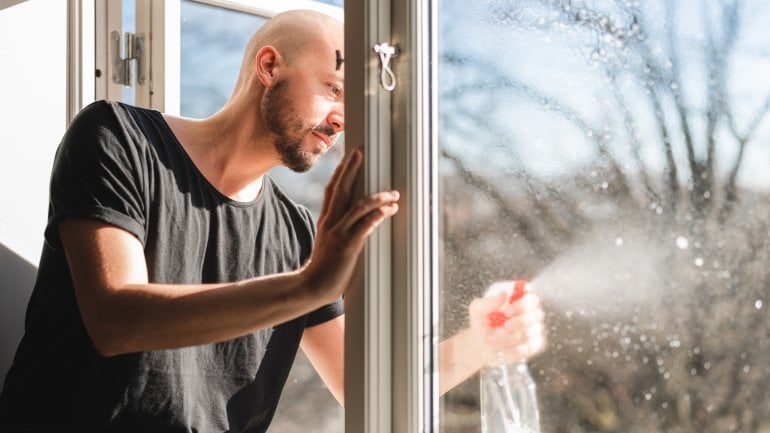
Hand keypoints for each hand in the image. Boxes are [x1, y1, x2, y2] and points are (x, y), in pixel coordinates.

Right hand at [302, 147, 398, 299]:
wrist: (312, 286)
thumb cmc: (325, 267)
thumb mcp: (330, 242)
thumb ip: (341, 229)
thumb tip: (360, 221)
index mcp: (326, 220)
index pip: (332, 190)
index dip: (341, 172)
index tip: (349, 156)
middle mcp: (331, 223)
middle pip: (340, 189)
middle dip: (351, 170)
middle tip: (360, 153)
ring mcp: (338, 234)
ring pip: (357, 207)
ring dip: (377, 198)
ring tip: (392, 194)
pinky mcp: (347, 247)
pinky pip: (363, 227)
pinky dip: (377, 216)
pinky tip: (389, 210)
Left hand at [468, 291, 545, 365]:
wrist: (479, 345)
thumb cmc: (481, 322)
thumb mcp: (478, 310)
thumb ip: (488, 302)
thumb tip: (504, 294)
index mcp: (519, 300)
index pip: (531, 298)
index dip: (523, 304)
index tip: (508, 311)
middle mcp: (530, 314)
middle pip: (535, 315)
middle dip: (520, 322)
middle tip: (504, 326)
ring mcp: (533, 331)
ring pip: (529, 334)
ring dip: (509, 338)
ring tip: (492, 340)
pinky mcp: (532, 347)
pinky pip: (529, 349)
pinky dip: (514, 351)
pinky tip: (503, 351)